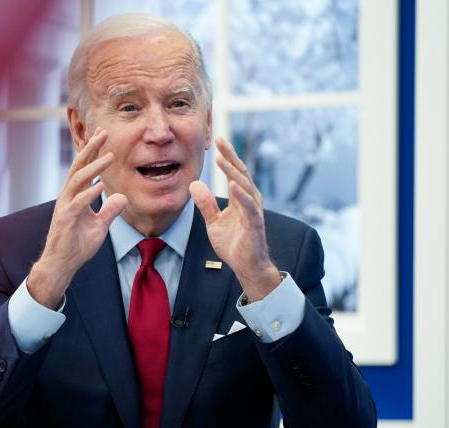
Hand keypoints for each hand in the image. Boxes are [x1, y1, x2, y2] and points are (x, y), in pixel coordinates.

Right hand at [28, 128, 127, 308]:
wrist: (62, 264)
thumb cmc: (77, 245)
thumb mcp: (100, 226)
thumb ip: (109, 211)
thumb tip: (121, 197)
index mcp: (75, 196)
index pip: (84, 168)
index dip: (92, 151)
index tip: (102, 135)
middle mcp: (68, 197)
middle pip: (79, 167)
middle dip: (91, 149)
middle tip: (103, 132)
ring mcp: (65, 207)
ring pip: (78, 180)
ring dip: (94, 167)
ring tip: (109, 156)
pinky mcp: (66, 219)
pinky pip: (78, 203)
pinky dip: (89, 193)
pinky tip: (101, 185)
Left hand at [189, 137, 281, 301]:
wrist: (246, 266)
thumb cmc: (234, 243)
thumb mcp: (213, 222)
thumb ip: (206, 203)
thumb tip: (194, 184)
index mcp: (241, 198)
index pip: (234, 172)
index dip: (227, 156)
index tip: (218, 140)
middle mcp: (250, 200)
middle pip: (241, 173)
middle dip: (231, 156)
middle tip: (221, 140)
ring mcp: (253, 211)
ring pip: (244, 186)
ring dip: (232, 172)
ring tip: (221, 159)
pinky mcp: (254, 224)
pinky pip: (249, 207)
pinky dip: (241, 195)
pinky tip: (232, 185)